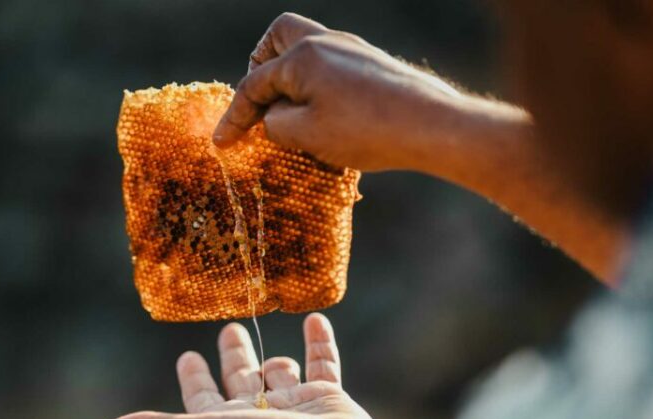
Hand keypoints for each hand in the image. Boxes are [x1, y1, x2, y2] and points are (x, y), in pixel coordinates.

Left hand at [104, 313, 424, 418]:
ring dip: (274, 359)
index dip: (193, 378)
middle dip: (234, 357)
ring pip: (281, 375)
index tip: (187, 357)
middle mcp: (259, 415)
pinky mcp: (328, 397)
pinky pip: (323, 363)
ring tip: (270, 340)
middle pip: (242, 380)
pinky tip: (315, 319)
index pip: (203, 397)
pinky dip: (319, 343)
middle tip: (229, 330)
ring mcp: (296, 406)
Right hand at [212, 13, 461, 170]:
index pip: (254, 85)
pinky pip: (331, 67)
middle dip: (261, 69)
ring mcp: (352, 50)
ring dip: (292, 80)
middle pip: (278, 39)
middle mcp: (325, 43)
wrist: (432, 125)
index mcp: (301, 56)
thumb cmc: (366, 131)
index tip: (221, 144)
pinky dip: (317, 87)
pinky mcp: (373, 65)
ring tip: (293, 118)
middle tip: (260, 104)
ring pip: (307, 51)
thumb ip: (275, 124)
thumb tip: (273, 117)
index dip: (234, 118)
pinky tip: (326, 120)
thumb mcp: (306, 136)